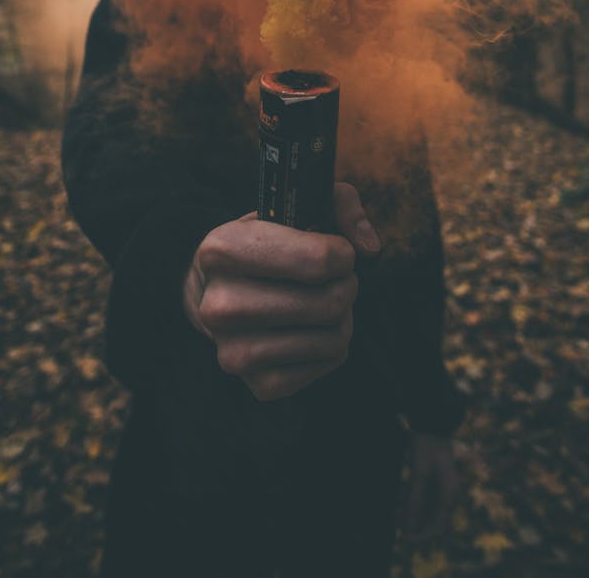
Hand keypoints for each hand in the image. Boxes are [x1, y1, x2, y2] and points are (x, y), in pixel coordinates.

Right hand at [183, 183, 380, 400]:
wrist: (219, 293)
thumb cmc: (267, 243)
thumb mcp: (294, 205)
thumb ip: (340, 203)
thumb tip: (369, 248)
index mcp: (221, 249)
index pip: (317, 261)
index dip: (342, 254)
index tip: (334, 250)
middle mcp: (219, 305)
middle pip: (329, 303)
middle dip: (344, 285)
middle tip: (331, 278)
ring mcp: (234, 352)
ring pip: (333, 336)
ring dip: (342, 316)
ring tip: (323, 301)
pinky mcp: (258, 385)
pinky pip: (328, 363)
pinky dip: (333, 345)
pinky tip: (313, 329)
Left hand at [402, 432, 458, 541]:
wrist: (432, 424)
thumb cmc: (426, 446)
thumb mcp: (418, 471)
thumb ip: (414, 499)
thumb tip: (407, 527)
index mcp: (450, 496)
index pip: (437, 529)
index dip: (420, 537)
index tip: (403, 538)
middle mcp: (449, 497)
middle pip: (433, 524)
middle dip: (414, 527)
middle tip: (396, 523)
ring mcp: (444, 492)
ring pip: (427, 514)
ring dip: (412, 515)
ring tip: (395, 509)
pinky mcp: (436, 486)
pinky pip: (424, 502)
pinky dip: (412, 503)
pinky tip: (399, 497)